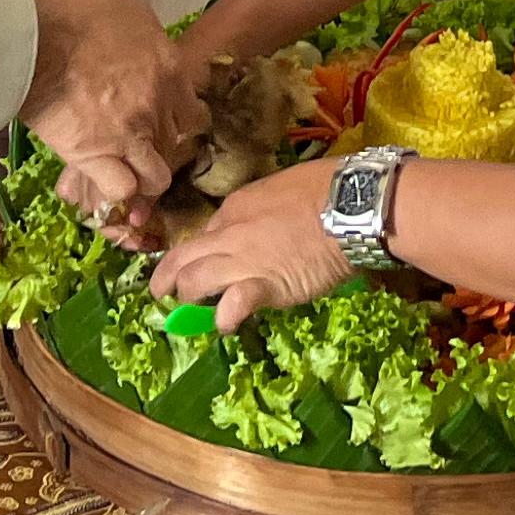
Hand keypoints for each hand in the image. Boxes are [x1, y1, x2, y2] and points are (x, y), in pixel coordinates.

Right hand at [19, 0, 191, 221]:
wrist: (31, 33)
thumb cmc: (73, 11)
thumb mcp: (128, 12)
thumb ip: (147, 44)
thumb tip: (145, 57)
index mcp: (169, 67)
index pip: (194, 114)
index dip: (178, 122)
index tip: (162, 123)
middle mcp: (157, 106)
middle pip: (174, 145)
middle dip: (157, 149)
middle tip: (134, 148)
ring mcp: (128, 134)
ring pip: (155, 178)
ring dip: (142, 179)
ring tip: (123, 174)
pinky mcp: (94, 156)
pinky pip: (120, 189)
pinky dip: (113, 192)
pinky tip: (100, 184)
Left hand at [153, 156, 353, 333]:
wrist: (351, 203)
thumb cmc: (325, 189)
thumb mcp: (281, 188)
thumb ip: (261, 211)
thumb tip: (259, 229)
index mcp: (235, 209)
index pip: (203, 235)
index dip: (196, 254)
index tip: (198, 266)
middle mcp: (230, 234)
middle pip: (183, 259)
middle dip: (167, 279)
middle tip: (163, 295)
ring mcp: (244, 260)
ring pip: (194, 281)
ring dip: (189, 299)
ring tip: (192, 314)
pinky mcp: (264, 285)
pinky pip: (232, 304)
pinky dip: (224, 318)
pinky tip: (225, 325)